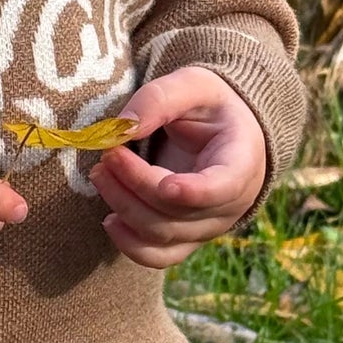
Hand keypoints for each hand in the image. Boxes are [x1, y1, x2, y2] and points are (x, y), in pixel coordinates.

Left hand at [89, 68, 267, 269]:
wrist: (223, 130)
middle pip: (179, 212)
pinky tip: (110, 219)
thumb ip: (159, 100)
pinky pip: (159, 257)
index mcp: (242, 162)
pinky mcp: (186, 237)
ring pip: (163, 235)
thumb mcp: (192, 84)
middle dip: (136, 185)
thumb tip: (122, 128)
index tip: (166, 185)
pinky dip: (130, 245)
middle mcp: (230, 204)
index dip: (195, 193)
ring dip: (124, 208)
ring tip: (101, 174)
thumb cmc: (210, 105)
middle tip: (107, 155)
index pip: (223, 188)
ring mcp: (208, 226)